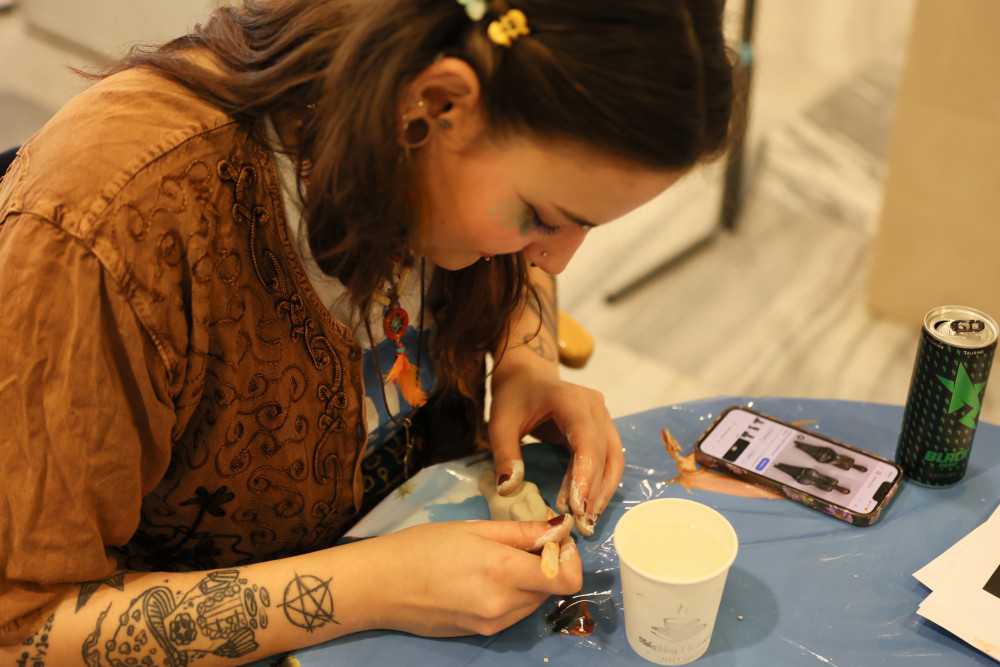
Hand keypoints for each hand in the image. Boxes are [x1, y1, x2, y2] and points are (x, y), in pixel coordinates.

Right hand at [357, 518, 580, 635]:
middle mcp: (504, 604)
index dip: (570, 558)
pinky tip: (482, 579)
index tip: (555, 540)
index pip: (567, 579)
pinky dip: (511, 596)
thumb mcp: (475, 529)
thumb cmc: (424, 546)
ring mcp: (492, 624)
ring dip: (528, 582)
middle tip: (522, 543)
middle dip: (546, 566)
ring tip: (495, 560)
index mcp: (505, 571)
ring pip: (532, 602)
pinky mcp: (480, 633)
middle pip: (550, 589)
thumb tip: (562, 527)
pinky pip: (511, 614)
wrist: (381, 585)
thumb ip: (523, 532)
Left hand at [488, 364, 624, 535]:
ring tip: (586, 521)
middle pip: (605, 454)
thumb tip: (510, 489)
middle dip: (595, 492)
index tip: (577, 506)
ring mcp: (602, 418)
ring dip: (602, 492)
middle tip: (582, 525)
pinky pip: (607, 460)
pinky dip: (599, 484)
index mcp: (571, 400)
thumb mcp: (500, 422)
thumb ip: (505, 453)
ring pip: (613, 460)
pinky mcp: (602, 430)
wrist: (527, 375)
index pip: (586, 440)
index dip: (585, 474)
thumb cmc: (514, 396)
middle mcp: (595, 407)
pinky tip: (585, 506)